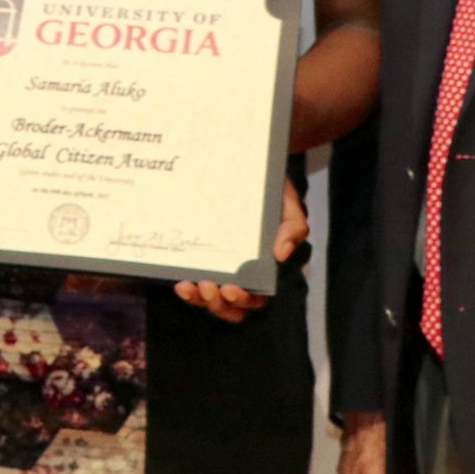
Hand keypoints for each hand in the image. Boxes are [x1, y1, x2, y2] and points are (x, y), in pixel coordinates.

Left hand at [173, 175, 306, 320]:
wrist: (243, 167)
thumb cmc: (268, 190)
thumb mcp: (286, 202)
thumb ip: (293, 226)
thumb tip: (281, 254)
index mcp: (262, 266)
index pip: (255, 296)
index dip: (243, 300)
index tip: (231, 288)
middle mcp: (239, 273)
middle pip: (231, 306)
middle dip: (219, 304)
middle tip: (210, 287)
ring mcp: (217, 267)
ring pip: (209, 301)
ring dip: (200, 300)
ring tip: (190, 286)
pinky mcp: (198, 259)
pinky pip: (192, 285)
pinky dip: (187, 291)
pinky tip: (181, 282)